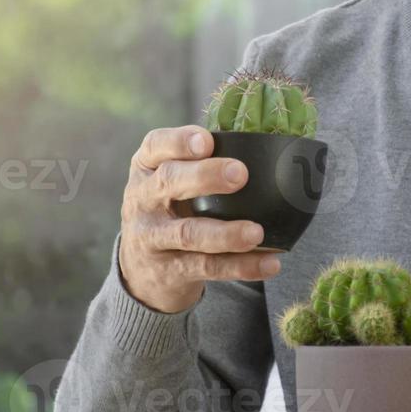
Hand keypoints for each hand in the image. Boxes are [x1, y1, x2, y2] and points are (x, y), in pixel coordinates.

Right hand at [119, 126, 282, 312]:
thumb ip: (201, 163)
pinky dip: (241, 266)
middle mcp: (144, 199)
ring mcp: (152, 237)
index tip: (207, 142)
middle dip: (204, 176)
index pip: (156, 146)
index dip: (179, 142)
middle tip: (240, 174)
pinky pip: (207, 267)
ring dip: (225, 234)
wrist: (141, 267)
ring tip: (256, 233)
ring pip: (188, 233)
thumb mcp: (170, 180)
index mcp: (147, 168)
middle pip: (169, 182)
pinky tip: (269, 263)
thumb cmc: (169, 207)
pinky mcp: (170, 270)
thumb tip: (263, 148)